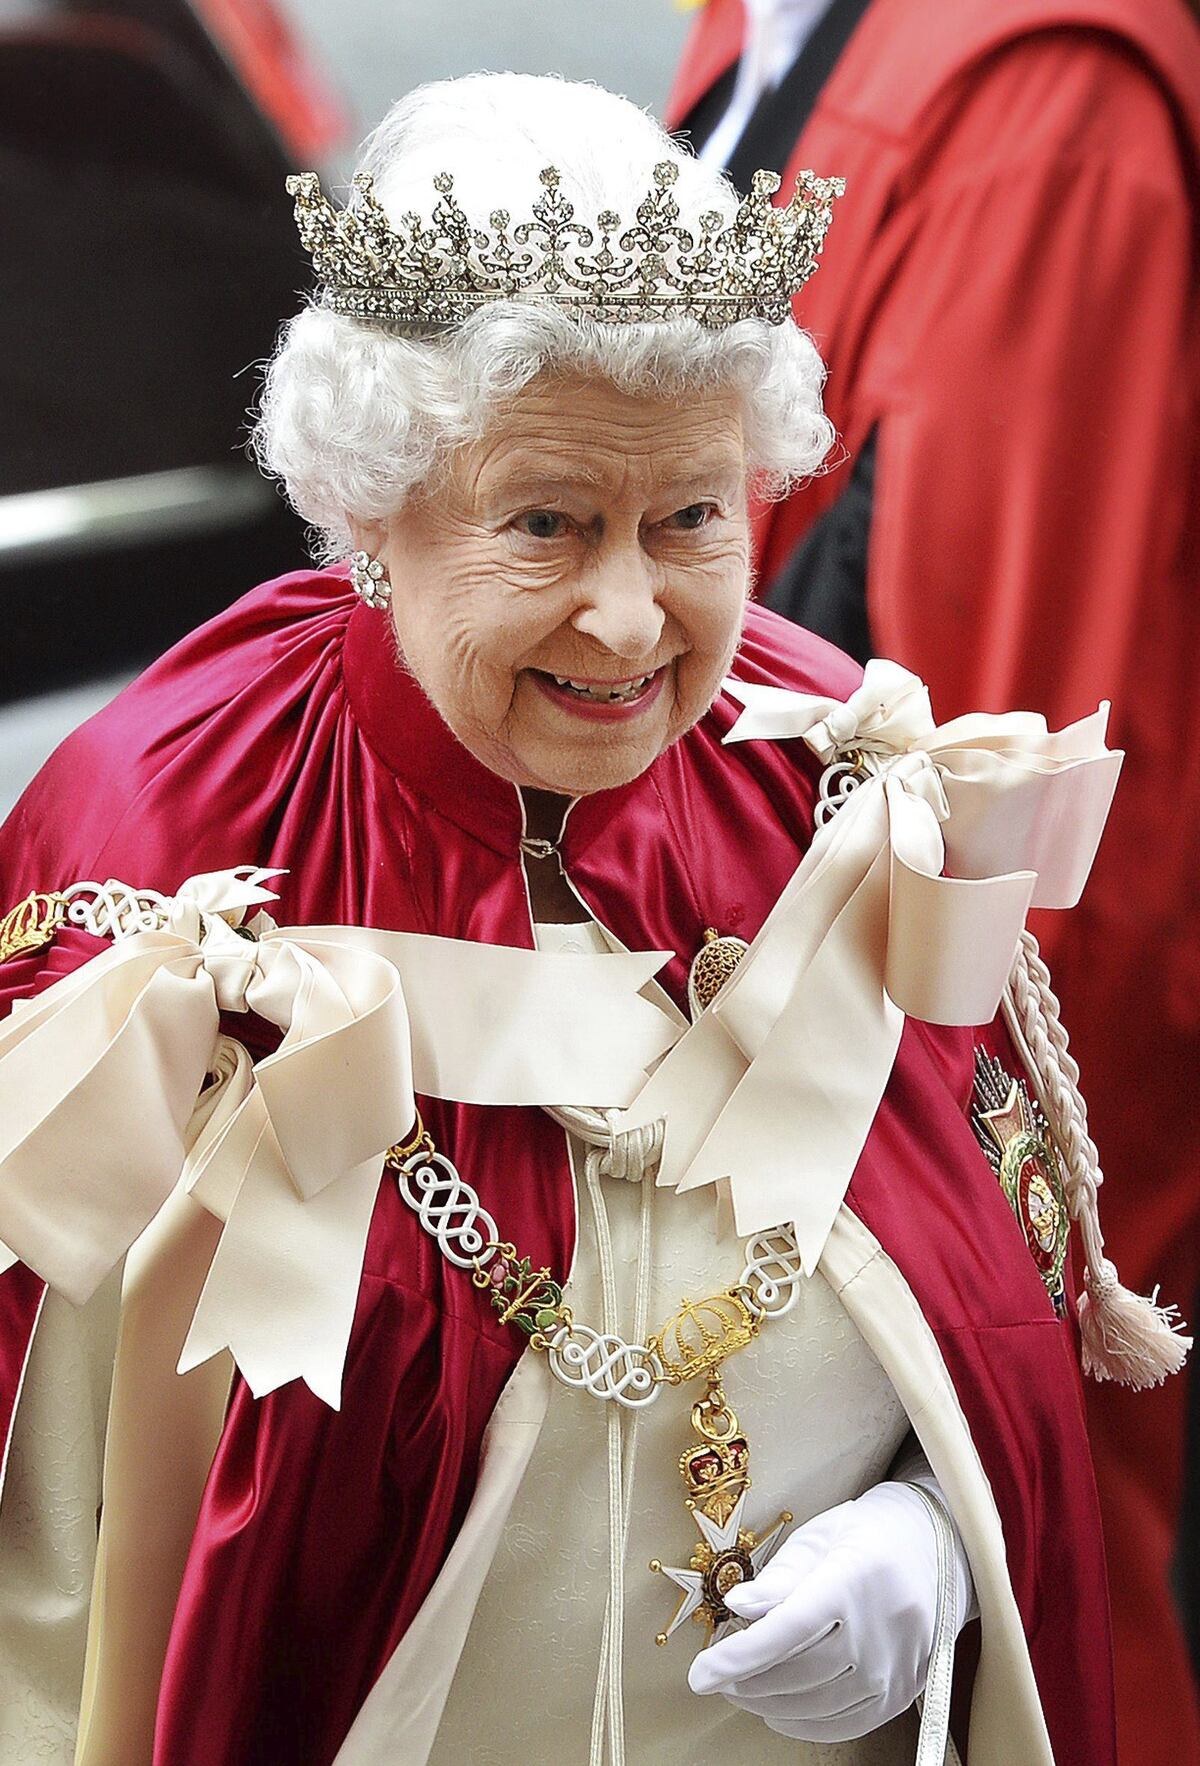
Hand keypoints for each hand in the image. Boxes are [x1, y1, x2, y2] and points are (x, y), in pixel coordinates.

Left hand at [687, 1480, 970, 1741]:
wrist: (939, 1548)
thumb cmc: (867, 1534)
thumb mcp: (820, 1537)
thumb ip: (779, 1577)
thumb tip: (737, 1608)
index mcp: (853, 1577)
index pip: (787, 1628)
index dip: (739, 1656)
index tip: (699, 1675)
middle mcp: (878, 1629)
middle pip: (796, 1672)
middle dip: (744, 1680)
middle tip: (715, 1672)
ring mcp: (894, 1667)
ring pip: (815, 1704)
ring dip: (766, 1703)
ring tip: (741, 1687)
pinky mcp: (901, 1692)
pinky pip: (843, 1724)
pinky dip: (802, 1723)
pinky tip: (776, 1710)